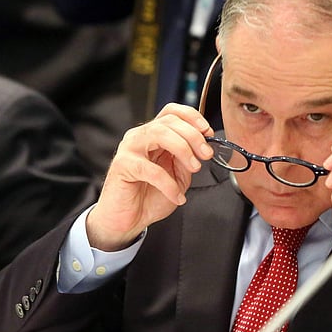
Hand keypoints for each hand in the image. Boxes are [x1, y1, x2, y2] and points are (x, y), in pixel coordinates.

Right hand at [86, 104, 213, 250]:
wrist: (127, 220)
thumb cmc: (150, 196)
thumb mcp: (178, 175)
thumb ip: (188, 158)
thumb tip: (203, 147)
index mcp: (154, 135)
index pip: (172, 112)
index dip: (193, 117)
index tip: (208, 133)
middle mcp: (140, 137)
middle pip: (169, 121)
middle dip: (194, 136)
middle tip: (206, 154)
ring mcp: (129, 148)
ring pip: (159, 134)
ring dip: (183, 149)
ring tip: (194, 168)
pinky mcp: (122, 165)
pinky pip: (151, 169)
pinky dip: (169, 184)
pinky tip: (177, 196)